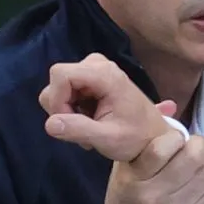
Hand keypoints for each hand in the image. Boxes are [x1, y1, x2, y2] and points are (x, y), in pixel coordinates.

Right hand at [39, 53, 169, 161]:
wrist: (153, 136)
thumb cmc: (136, 137)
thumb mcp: (108, 138)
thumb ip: (79, 130)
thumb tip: (50, 124)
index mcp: (104, 74)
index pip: (60, 74)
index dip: (57, 100)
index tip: (68, 122)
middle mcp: (97, 64)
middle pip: (57, 81)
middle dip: (62, 109)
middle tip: (82, 131)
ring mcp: (94, 69)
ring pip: (58, 88)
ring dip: (67, 112)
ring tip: (89, 129)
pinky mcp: (90, 79)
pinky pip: (65, 92)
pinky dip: (71, 110)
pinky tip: (89, 122)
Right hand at [39, 54, 203, 203]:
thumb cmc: (124, 201)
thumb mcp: (123, 172)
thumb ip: (143, 142)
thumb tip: (170, 107)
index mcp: (135, 180)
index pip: (163, 146)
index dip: (175, 136)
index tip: (175, 139)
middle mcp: (156, 196)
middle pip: (193, 157)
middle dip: (199, 144)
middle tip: (195, 145)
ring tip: (201, 160)